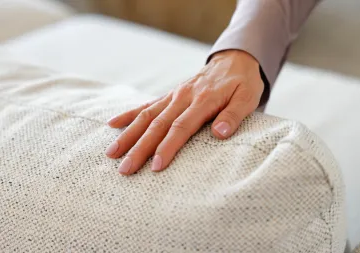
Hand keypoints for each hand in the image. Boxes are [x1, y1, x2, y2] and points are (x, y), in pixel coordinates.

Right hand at [105, 50, 263, 174]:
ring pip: (147, 115)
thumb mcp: (247, 98)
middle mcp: (184, 97)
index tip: (155, 166)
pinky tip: (113, 124)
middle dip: (140, 148)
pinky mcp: (171, 95)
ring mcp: (174, 95)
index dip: (167, 147)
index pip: (181, 127)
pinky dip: (130, 114)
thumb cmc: (243, 83)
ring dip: (129, 135)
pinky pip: (147, 104)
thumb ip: (233, 115)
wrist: (235, 60)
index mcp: (203, 100)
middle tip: (125, 169)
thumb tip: (219, 133)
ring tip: (112, 153)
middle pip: (158, 124)